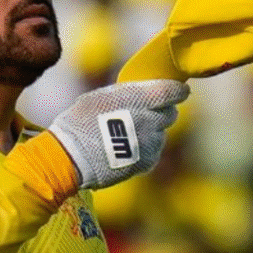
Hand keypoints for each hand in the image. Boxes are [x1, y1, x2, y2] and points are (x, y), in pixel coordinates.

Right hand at [47, 79, 188, 188]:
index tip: (179, 91)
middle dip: (162, 112)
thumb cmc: (80, 121)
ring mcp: (151, 143)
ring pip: (162, 133)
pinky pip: (154, 151)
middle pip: (171, 114)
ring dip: (152, 132)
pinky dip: (146, 149)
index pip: (173, 92)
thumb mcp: (102, 96)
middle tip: (146, 114)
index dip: (178, 91)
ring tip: (129, 135)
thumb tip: (144, 91)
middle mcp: (150, 120)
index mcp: (139, 99)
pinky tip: (128, 149)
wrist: (72, 157)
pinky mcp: (148, 162)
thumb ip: (128, 94)